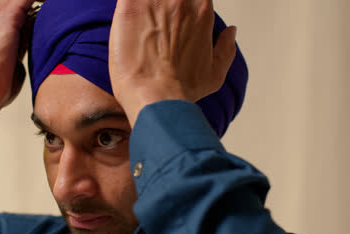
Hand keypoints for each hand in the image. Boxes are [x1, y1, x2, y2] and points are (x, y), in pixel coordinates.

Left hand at [109, 0, 236, 126]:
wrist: (154, 99)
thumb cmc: (181, 91)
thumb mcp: (215, 74)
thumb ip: (226, 48)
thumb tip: (230, 32)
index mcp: (202, 9)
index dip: (184, 6)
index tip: (176, 19)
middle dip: (162, 7)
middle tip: (156, 25)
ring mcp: (153, 0)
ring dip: (146, 5)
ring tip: (142, 25)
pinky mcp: (128, 7)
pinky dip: (128, 5)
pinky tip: (128, 21)